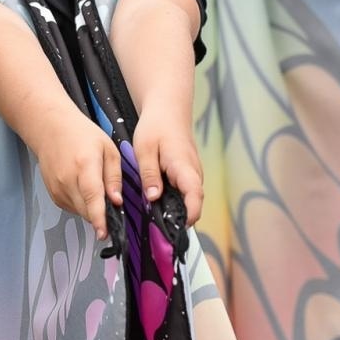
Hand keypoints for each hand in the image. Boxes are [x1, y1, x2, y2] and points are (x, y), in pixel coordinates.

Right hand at [26, 104, 122, 240]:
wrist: (51, 129)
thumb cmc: (80, 135)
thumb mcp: (108, 149)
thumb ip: (114, 177)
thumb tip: (117, 200)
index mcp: (85, 166)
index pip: (92, 197)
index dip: (99, 218)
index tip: (104, 232)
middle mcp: (68, 180)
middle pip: (87, 210)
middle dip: (101, 214)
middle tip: (111, 204)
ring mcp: (57, 188)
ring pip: (80, 211)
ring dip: (91, 208)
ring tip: (93, 185)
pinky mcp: (53, 194)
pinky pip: (72, 208)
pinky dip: (81, 204)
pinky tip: (82, 187)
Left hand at [130, 110, 204, 226]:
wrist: (168, 110)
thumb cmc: (156, 126)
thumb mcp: (145, 149)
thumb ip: (149, 174)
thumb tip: (153, 198)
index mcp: (184, 167)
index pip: (195, 196)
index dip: (189, 215)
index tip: (176, 228)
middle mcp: (194, 173)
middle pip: (193, 203)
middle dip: (178, 218)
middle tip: (156, 230)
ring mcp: (193, 174)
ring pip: (189, 199)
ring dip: (175, 210)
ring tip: (154, 218)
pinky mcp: (188, 174)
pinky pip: (185, 192)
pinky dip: (174, 200)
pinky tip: (157, 202)